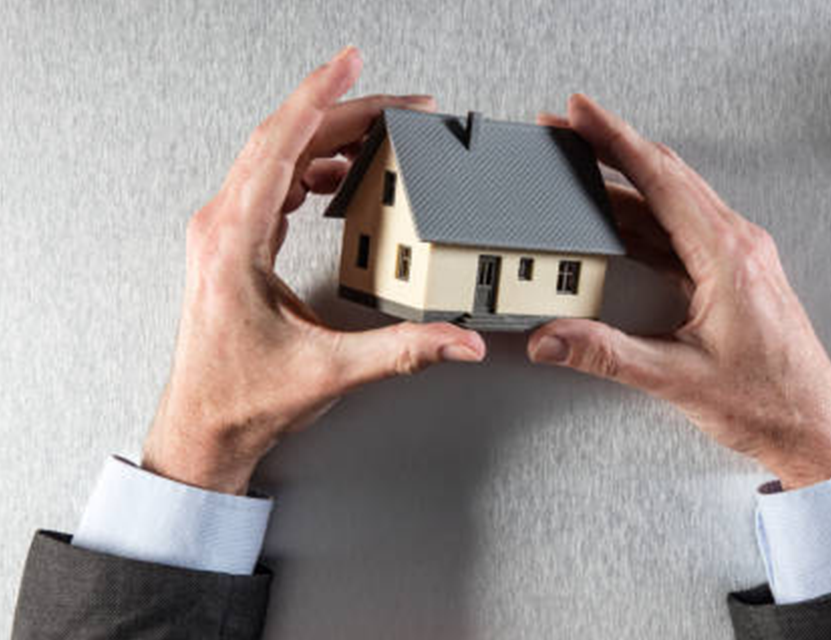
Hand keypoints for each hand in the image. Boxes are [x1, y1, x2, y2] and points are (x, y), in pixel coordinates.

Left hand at [142, 47, 485, 494]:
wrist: (204, 427)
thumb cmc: (244, 398)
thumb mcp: (332, 371)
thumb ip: (404, 351)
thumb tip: (457, 339)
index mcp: (235, 243)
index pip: (278, 144)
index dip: (320, 96)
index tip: (349, 64)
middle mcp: (222, 228)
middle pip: (282, 141)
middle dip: (343, 114)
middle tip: (397, 105)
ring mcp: (224, 234)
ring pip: (276, 158)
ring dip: (327, 139)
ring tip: (376, 138)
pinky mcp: (234, 245)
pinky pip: (271, 183)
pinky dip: (309, 168)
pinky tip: (335, 177)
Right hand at [528, 94, 830, 488]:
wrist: (813, 427)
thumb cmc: (770, 402)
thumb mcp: (677, 379)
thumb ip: (606, 355)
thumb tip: (553, 337)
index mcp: (728, 256)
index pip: (661, 179)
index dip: (615, 140)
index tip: (584, 114)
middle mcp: (736, 246)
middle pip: (665, 177)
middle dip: (612, 149)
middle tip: (571, 130)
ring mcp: (737, 258)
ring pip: (672, 202)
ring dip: (624, 185)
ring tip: (580, 176)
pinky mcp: (731, 275)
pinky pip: (679, 231)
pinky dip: (642, 219)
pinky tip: (615, 225)